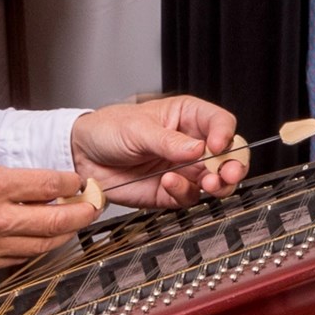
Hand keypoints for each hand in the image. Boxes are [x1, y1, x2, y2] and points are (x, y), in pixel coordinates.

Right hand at [0, 155, 94, 278]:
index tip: (79, 182)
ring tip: (72, 223)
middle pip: (56, 221)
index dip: (72, 184)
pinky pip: (18, 258)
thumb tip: (36, 186)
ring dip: (63, 234)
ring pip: (42, 245)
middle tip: (93, 206)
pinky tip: (41, 239)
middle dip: (83, 213)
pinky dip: (35, 248)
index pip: (49, 186)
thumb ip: (7, 176)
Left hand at [72, 93, 247, 207]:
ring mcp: (184, 170)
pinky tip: (169, 183)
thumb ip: (168, 140)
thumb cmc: (108, 129)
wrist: (81, 156)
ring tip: (207, 184)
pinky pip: (188, 196)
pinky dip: (183, 193)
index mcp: (188, 117)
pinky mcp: (171, 192)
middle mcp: (191, 144)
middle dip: (233, 166)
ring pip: (215, 180)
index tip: (218, 146)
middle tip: (227, 174)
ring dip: (216, 184)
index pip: (221, 123)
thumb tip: (197, 149)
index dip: (225, 135)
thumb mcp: (137, 128)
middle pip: (227, 156)